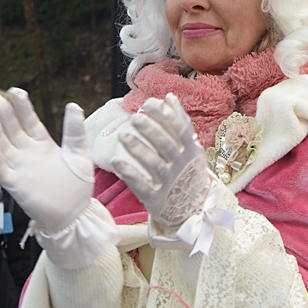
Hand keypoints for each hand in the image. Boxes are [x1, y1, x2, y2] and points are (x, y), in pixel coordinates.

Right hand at [0, 90, 92, 234]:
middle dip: (3, 113)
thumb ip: (74, 131)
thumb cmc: (78, 186)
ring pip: (2, 145)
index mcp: (44, 144)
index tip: (15, 90)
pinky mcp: (15, 185)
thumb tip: (73, 105)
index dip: (21, 106)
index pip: (29, 120)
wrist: (75, 215)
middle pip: (12, 129)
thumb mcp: (79, 154)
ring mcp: (20, 168)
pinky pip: (0, 168)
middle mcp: (28, 153)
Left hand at [111, 94, 212, 244]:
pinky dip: (130, 174)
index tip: (148, 104)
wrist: (191, 209)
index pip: (179, 129)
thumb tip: (169, 97)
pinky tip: (116, 161)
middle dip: (151, 130)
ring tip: (122, 135)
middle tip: (134, 118)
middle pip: (166, 145)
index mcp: (189, 150)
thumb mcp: (189, 147)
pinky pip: (142, 186)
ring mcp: (169, 183)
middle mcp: (180, 165)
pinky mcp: (156, 199)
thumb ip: (179, 122)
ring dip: (139, 149)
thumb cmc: (186, 170)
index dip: (165, 116)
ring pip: (154, 164)